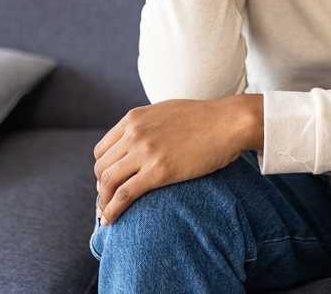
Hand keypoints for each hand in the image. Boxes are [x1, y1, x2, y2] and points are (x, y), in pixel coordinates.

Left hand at [93, 98, 245, 225]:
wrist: (229, 122)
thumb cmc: (205, 119)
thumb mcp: (166, 112)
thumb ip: (147, 124)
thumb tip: (140, 141)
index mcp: (134, 118)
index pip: (102, 149)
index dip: (103, 169)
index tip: (109, 183)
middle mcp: (135, 133)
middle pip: (102, 166)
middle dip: (102, 187)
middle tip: (109, 201)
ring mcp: (146, 151)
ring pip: (108, 181)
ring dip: (103, 201)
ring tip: (107, 214)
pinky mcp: (159, 171)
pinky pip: (124, 194)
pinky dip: (113, 209)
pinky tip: (112, 219)